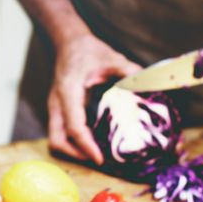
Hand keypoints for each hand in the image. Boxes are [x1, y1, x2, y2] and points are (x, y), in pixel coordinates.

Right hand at [48, 34, 140, 163]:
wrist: (69, 42)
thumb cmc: (88, 50)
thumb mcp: (111, 57)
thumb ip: (129, 71)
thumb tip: (147, 87)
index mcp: (68, 91)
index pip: (74, 126)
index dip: (86, 145)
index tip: (100, 159)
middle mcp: (57, 102)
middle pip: (57, 140)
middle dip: (75, 154)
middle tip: (98, 159)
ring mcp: (55, 107)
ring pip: (56, 139)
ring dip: (72, 150)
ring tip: (95, 154)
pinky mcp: (58, 110)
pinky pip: (61, 132)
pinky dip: (73, 142)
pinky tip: (91, 141)